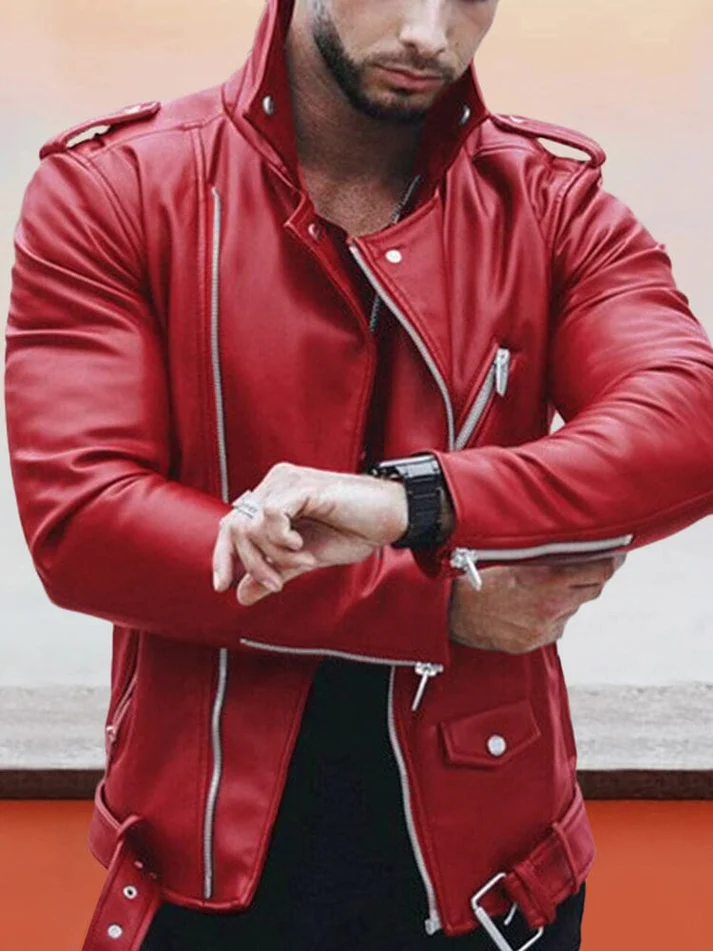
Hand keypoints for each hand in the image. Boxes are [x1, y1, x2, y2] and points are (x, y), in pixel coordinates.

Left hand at [212, 463, 407, 605]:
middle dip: (251, 562)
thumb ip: (274, 572)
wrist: (389, 517)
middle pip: (234, 526)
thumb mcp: (306, 559)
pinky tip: (303, 546)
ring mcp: (286, 482)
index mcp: (273, 497)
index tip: (221, 586)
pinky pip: (271, 516)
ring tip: (303, 560)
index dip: (222, 555)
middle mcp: (275, 484)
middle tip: (276, 582)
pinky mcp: (302, 486)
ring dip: (275, 555)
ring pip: (252, 525)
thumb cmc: (354, 530)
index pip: (231, 524)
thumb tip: (241, 594)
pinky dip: (283, 540)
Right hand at [449, 556, 624, 653]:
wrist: (450, 610)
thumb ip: (547, 553)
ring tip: (546, 583)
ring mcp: (544, 629)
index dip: (613, 559)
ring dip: (569, 595)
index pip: (600, 570)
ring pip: (573, 607)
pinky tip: (533, 603)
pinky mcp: (534, 642)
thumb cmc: (475, 575)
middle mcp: (552, 608)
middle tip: (589, 562)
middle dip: (593, 575)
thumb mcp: (514, 556)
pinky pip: (556, 625)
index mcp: (549, 582)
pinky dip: (553, 613)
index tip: (617, 552)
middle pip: (593, 589)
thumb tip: (573, 541)